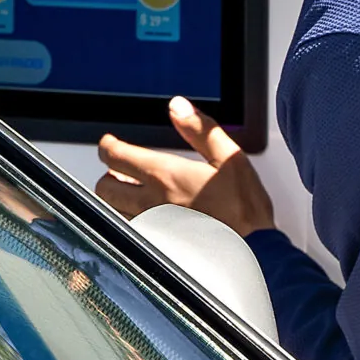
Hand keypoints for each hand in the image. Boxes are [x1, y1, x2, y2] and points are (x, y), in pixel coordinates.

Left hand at [96, 96, 276, 237]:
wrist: (254, 253)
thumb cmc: (245, 210)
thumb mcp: (230, 158)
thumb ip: (200, 129)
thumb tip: (178, 106)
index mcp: (166, 176)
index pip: (115, 156)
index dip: (107, 146)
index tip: (110, 143)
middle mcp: (151, 203)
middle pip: (105, 187)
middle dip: (109, 175)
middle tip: (122, 169)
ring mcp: (152, 228)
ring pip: (114, 211)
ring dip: (119, 199)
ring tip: (135, 191)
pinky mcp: (158, 246)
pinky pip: (131, 231)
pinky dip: (132, 219)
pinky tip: (150, 215)